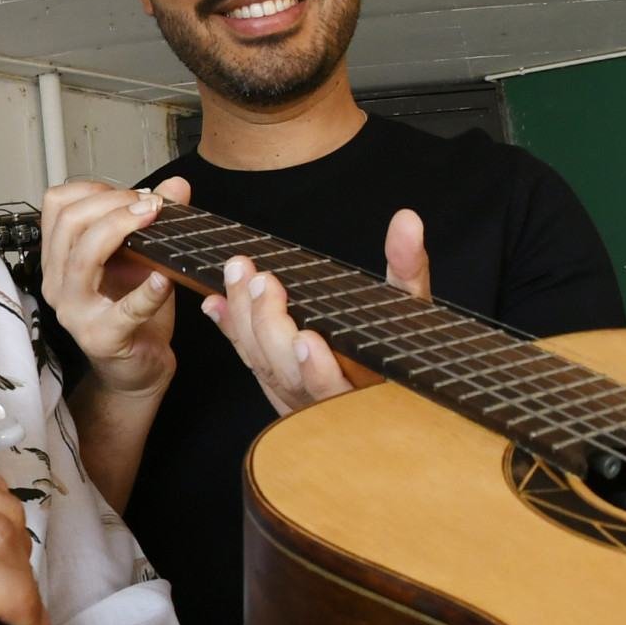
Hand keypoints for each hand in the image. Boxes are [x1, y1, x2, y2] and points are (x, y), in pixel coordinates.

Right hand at [36, 177, 186, 398]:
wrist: (137, 367)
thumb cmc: (133, 313)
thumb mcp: (142, 257)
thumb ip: (154, 220)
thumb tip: (176, 186)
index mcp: (59, 258)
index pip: (57, 205)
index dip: (94, 189)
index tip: (131, 194)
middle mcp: (58, 282)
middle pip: (68, 223)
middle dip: (111, 203)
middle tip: (149, 204)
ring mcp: (75, 312)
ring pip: (82, 257)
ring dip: (120, 229)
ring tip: (152, 221)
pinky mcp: (102, 338)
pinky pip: (124, 310)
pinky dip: (148, 292)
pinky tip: (165, 279)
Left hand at [202, 206, 430, 415]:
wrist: (384, 384)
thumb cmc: (401, 343)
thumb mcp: (410, 306)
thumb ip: (407, 267)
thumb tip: (407, 221)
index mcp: (366, 390)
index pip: (338, 389)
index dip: (318, 371)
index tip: (307, 340)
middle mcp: (327, 403)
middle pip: (289, 376)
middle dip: (272, 328)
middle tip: (263, 283)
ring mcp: (298, 400)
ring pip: (264, 368)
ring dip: (246, 321)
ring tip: (239, 277)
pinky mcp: (278, 390)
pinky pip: (250, 362)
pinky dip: (233, 332)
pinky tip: (215, 304)